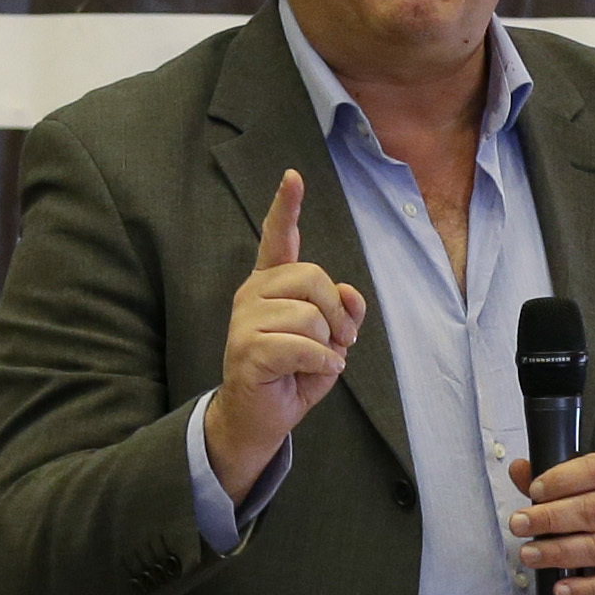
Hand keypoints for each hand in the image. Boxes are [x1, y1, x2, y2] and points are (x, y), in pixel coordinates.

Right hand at [206, 170, 365, 502]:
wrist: (260, 418)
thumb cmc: (293, 373)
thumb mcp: (331, 339)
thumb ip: (343, 311)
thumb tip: (350, 295)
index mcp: (271, 284)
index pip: (276, 237)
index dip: (286, 207)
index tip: (293, 177)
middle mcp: (253, 294)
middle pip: (311, 277)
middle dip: (337, 312)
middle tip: (340, 340)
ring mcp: (244, 321)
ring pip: (309, 316)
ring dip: (328, 345)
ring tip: (319, 361)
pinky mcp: (246, 350)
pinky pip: (303, 345)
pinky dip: (321, 363)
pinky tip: (313, 373)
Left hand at [507, 455, 594, 594]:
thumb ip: (556, 482)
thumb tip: (518, 469)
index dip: (562, 479)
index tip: (534, 490)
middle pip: (592, 511)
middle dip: (550, 518)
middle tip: (519, 524)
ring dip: (558, 552)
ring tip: (529, 554)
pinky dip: (583, 589)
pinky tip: (560, 588)